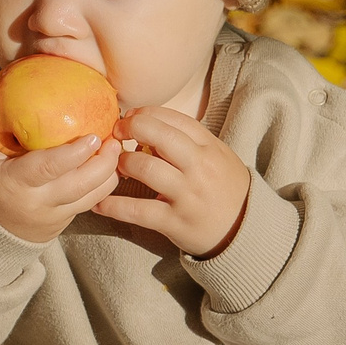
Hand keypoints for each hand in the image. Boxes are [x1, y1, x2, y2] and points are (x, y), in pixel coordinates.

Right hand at [0, 86, 120, 244]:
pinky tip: (110, 163)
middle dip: (104, 163)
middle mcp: (39, 203)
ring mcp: (55, 215)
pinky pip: (91, 202)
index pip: (48, 169)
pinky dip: (105, 184)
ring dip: (110, 174)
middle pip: (81, 185)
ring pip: (93, 197)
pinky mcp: (66, 220)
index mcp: (16, 184)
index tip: (94, 135)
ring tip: (117, 148)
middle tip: (115, 139)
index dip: (74, 153)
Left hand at [90, 106, 251, 258]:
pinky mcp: (175, 222)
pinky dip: (113, 206)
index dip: (145, 113)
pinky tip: (99, 203)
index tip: (129, 116)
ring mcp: (187, 195)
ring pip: (145, 168)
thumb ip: (188, 140)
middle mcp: (199, 168)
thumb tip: (147, 125)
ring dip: (122, 164)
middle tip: (115, 134)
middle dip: (131, 128)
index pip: (173, 119)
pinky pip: (138, 210)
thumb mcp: (216, 156)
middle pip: (159, 136)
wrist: (246, 230)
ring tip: (116, 167)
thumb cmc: (225, 188)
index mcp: (209, 147)